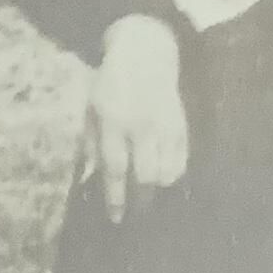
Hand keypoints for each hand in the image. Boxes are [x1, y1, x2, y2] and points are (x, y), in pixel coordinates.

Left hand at [82, 14, 187, 223]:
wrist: (144, 54)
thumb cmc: (110, 86)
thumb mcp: (91, 110)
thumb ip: (91, 145)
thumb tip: (89, 180)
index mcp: (113, 121)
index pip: (115, 167)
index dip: (115, 197)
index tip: (116, 218)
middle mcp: (140, 124)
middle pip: (145, 174)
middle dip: (140, 199)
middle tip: (136, 212)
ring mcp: (164, 124)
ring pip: (167, 170)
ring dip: (158, 188)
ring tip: (150, 194)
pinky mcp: (182, 124)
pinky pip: (183, 160)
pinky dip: (174, 173)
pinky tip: (165, 177)